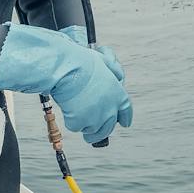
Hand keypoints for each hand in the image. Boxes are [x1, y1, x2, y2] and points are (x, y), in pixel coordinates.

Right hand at [0, 24, 133, 142]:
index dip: (124, 118)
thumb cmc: (84, 62)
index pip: (126, 112)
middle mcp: (110, 111)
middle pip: (107, 128)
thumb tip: (119, 77)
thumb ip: (115, 71)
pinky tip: (68, 107)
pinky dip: (71, 120)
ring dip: (85, 125)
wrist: (67, 69)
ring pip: (91, 130)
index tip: (124, 123)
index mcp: (119, 96)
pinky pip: (76, 126)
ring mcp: (95, 119)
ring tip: (76, 112)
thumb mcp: (107, 62)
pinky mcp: (80, 123)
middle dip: (100, 130)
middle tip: (90, 129)